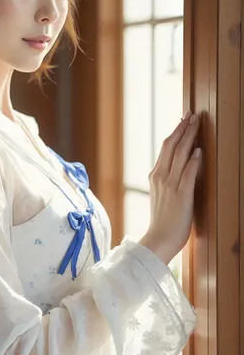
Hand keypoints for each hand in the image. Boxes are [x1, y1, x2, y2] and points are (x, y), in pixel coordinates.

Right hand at [139, 111, 201, 264]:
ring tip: (196, 123)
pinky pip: (187, 174)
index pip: (165, 148)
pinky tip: (199, 150)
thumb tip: (176, 168)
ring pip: (179, 155)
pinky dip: (193, 161)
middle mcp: (161, 177)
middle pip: (171, 146)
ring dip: (188, 137)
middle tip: (191, 115)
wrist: (158, 240)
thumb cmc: (163, 222)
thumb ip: (167, 181)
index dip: (175, 132)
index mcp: (155, 176)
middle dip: (182, 128)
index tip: (183, 120)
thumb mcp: (161, 196)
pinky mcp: (181, 196)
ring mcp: (170, 186)